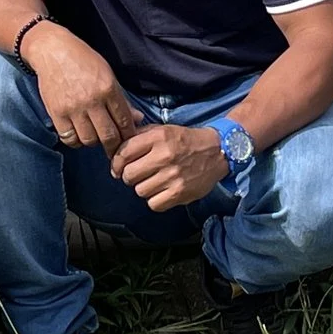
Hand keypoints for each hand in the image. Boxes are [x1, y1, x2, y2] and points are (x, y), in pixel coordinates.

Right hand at [24, 22, 134, 150]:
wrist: (53, 51)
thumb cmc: (83, 60)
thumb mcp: (107, 74)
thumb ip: (121, 99)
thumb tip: (137, 119)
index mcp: (108, 88)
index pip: (124, 121)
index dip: (129, 135)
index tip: (129, 141)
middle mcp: (92, 100)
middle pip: (108, 136)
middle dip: (114, 146)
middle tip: (114, 149)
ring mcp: (73, 108)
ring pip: (89, 140)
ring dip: (94, 142)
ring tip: (95, 136)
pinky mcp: (57, 113)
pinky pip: (69, 138)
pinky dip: (76, 141)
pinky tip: (78, 134)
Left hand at [108, 124, 228, 211]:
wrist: (217, 152)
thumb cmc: (185, 141)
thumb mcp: (163, 129)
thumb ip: (139, 135)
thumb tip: (115, 147)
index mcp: (158, 137)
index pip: (124, 153)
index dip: (116, 162)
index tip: (118, 167)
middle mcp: (164, 156)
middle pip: (128, 175)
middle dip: (129, 176)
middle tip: (137, 174)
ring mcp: (173, 176)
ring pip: (140, 191)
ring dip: (143, 188)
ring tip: (153, 181)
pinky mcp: (180, 193)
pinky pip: (153, 204)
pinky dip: (155, 200)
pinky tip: (162, 191)